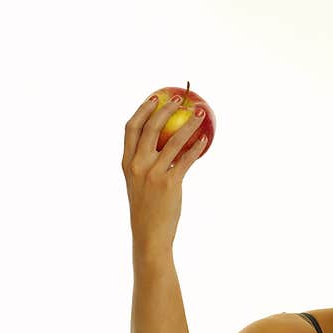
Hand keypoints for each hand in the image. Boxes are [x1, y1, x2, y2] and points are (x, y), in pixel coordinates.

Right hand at [122, 94, 207, 253]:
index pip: (131, 128)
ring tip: (200, 114)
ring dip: (188, 124)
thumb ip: (146, 165)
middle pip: (150, 128)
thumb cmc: (147, 210)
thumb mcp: (139, 184)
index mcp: (126, 163)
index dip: (142, 110)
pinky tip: (205, 140)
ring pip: (173, 140)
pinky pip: (186, 159)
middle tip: (179, 100)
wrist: (149, 235)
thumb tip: (166, 146)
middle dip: (165, 109)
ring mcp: (152, 173)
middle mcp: (137, 165)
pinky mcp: (169, 183)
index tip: (154, 98)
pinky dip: (196, 148)